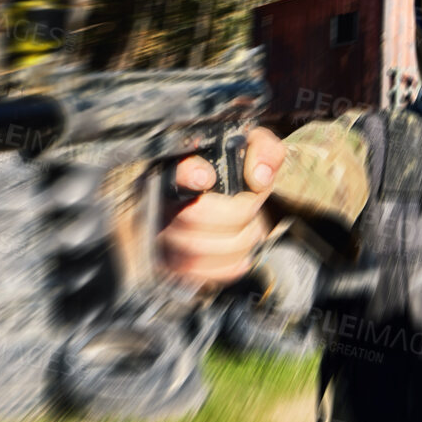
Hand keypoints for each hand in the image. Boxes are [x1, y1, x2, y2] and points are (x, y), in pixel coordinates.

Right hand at [155, 127, 285, 289]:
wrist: (227, 196)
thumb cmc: (236, 170)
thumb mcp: (253, 146)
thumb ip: (263, 149)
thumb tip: (260, 177)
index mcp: (174, 168)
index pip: (171, 173)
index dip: (186, 176)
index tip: (205, 177)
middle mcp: (159, 202)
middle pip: (193, 216)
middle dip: (237, 214)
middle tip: (253, 206)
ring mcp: (160, 237)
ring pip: (195, 251)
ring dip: (238, 242)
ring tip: (252, 228)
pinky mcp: (170, 265)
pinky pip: (198, 275)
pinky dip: (229, 266)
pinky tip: (242, 250)